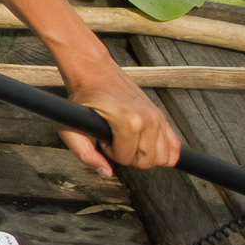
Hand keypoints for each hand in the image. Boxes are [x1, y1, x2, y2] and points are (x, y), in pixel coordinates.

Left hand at [59, 62, 181, 174]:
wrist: (94, 71)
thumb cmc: (81, 98)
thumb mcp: (69, 126)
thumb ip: (84, 153)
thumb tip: (107, 173)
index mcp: (129, 122)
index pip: (128, 159)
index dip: (111, 153)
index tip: (102, 138)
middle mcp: (148, 119)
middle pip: (148, 161)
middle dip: (128, 156)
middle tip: (113, 138)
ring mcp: (158, 117)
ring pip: (164, 157)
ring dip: (144, 154)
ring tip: (126, 139)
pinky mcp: (161, 115)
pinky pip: (174, 147)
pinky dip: (162, 152)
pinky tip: (142, 143)